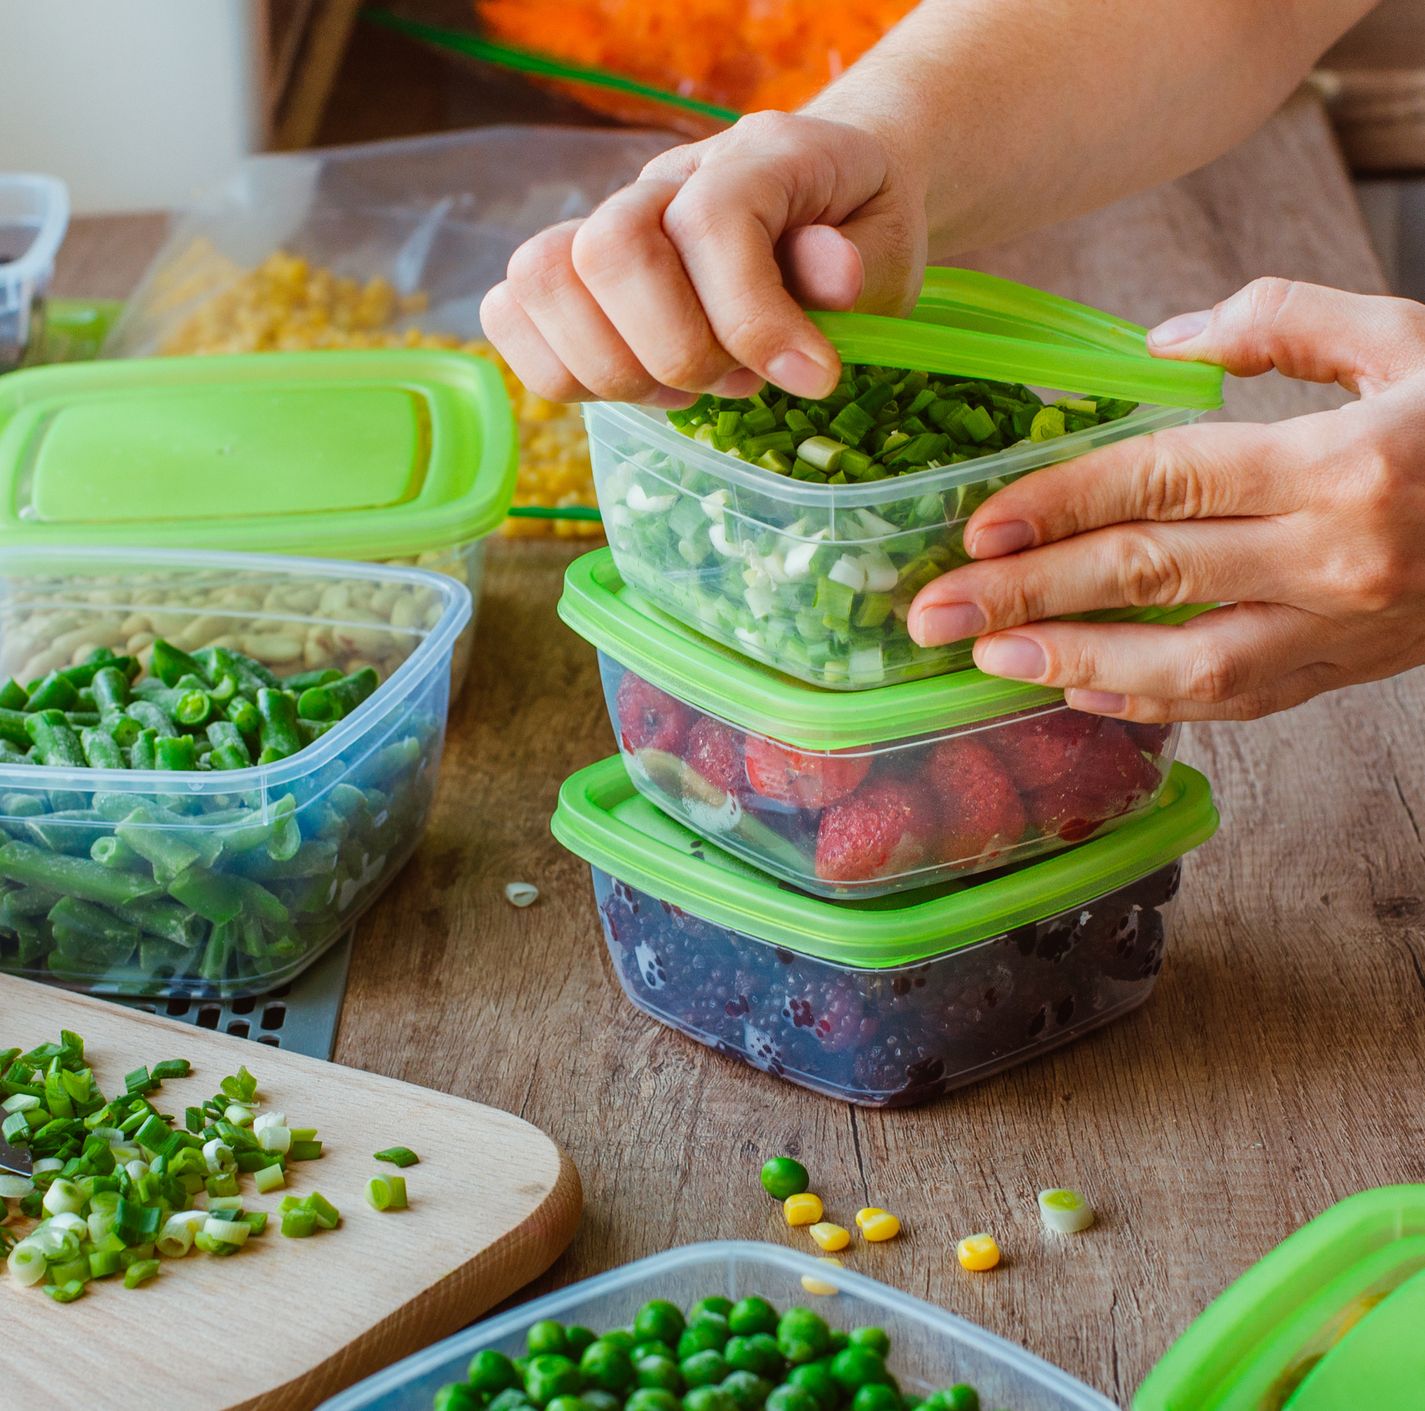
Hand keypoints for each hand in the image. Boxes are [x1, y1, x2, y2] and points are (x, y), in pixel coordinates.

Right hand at [480, 111, 925, 406]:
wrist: (825, 197)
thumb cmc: (855, 231)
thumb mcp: (888, 247)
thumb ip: (860, 264)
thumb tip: (833, 278)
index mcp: (755, 157)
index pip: (711, 223)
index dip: (753, 319)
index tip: (812, 377)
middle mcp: (664, 180)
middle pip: (608, 250)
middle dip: (676, 350)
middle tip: (736, 382)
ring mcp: (606, 222)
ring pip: (542, 282)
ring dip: (617, 369)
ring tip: (686, 390)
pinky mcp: (572, 273)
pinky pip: (510, 314)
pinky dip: (560, 371)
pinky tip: (636, 386)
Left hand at [906, 277, 1424, 721]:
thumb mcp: (1406, 336)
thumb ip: (1283, 322)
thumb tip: (1159, 342)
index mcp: (1342, 462)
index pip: (1165, 482)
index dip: (1060, 505)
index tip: (977, 525)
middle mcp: (1338, 557)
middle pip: (1152, 577)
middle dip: (1029, 595)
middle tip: (934, 609)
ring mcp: (1346, 629)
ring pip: (1189, 664)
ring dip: (1075, 664)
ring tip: (986, 661)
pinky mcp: (1350, 672)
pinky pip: (1237, 703)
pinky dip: (1152, 702)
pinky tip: (1079, 690)